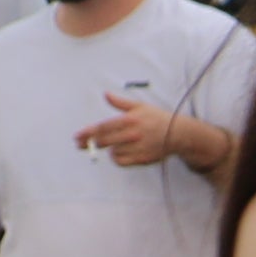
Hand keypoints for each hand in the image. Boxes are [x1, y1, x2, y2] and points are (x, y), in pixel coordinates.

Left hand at [77, 95, 204, 172]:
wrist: (178, 133)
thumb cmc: (157, 118)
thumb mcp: (140, 106)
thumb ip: (120, 103)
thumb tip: (106, 94)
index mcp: (131, 119)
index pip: (103, 127)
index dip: (88, 133)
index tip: (77, 136)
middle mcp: (133, 134)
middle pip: (104, 141)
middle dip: (90, 143)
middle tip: (80, 144)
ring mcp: (138, 147)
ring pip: (112, 152)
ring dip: (108, 149)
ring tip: (111, 144)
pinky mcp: (142, 159)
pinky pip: (122, 162)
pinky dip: (117, 158)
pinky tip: (117, 152)